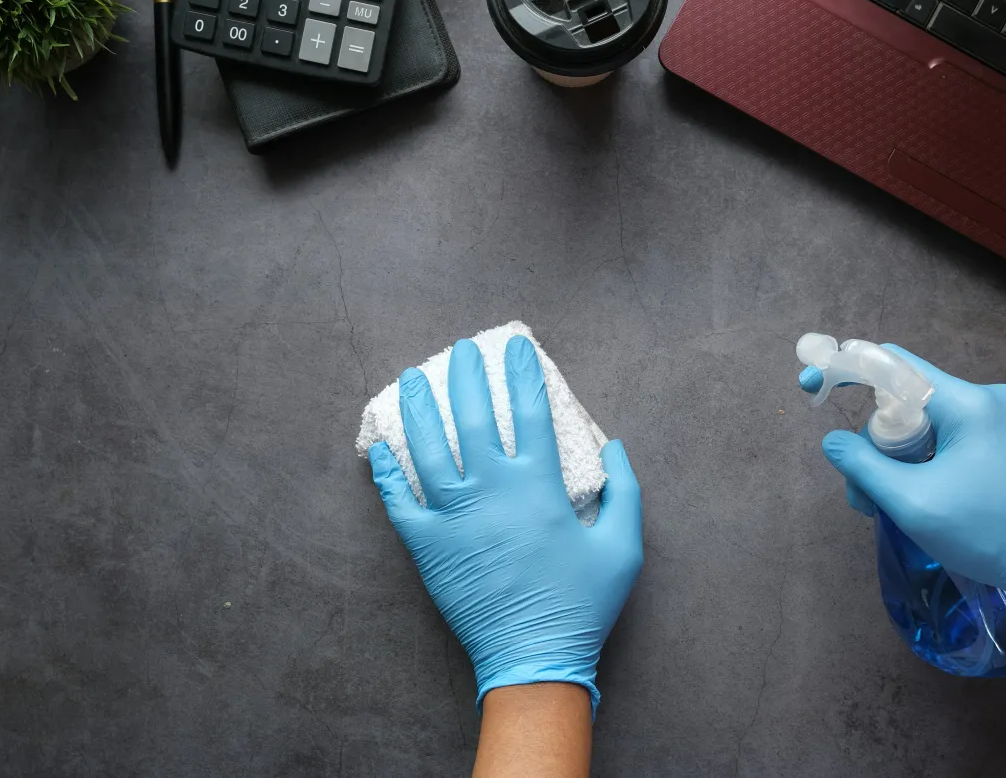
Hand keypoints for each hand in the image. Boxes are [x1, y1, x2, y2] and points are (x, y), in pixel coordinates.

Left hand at [368, 336, 642, 713]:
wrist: (533, 659)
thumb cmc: (582, 605)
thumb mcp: (623, 547)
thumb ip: (624, 491)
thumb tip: (614, 446)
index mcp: (539, 487)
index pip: (531, 411)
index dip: (523, 373)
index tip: (516, 346)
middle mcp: (492, 491)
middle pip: (473, 417)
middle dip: (466, 375)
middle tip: (460, 350)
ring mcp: (454, 517)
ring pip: (428, 448)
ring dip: (419, 409)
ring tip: (412, 379)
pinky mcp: (427, 546)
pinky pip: (398, 501)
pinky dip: (386, 472)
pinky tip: (380, 446)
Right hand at [801, 345, 1005, 650]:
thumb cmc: (990, 534)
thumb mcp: (914, 504)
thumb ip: (864, 467)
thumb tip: (833, 442)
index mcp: (969, 403)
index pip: (894, 364)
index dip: (845, 368)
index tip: (812, 384)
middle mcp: (991, 399)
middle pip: (909, 402)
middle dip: (877, 443)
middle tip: (865, 495)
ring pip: (932, 424)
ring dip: (903, 459)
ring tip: (894, 507)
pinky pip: (957, 439)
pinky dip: (931, 463)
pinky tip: (927, 499)